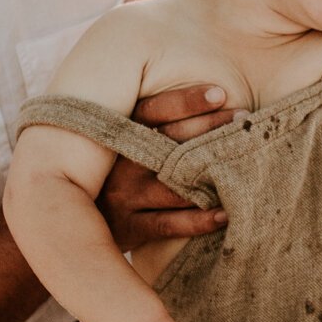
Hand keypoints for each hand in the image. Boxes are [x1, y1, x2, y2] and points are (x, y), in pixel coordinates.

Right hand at [99, 84, 235, 248]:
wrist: (75, 220)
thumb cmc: (115, 171)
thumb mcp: (122, 142)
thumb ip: (150, 122)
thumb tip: (208, 93)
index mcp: (117, 135)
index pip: (151, 111)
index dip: (185, 101)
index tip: (220, 93)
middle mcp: (118, 164)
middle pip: (168, 144)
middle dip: (207, 129)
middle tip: (244, 119)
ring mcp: (123, 197)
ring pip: (172, 186)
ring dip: (210, 176)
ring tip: (246, 163)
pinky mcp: (128, 228)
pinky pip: (167, 224)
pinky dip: (199, 221)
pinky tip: (226, 214)